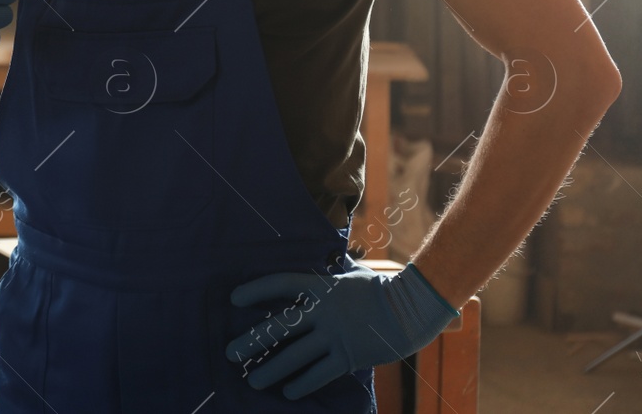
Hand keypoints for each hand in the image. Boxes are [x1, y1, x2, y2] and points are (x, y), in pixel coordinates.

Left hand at [224, 262, 458, 399]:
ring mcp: (335, 335)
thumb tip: (326, 249)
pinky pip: (320, 374)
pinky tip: (288, 391)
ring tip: (253, 380)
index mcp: (320, 286)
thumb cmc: (379, 286)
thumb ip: (332, 266)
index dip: (256, 290)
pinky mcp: (348, 356)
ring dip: (271, 369)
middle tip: (230, 353)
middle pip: (279, 326)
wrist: (411, 309)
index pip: (280, 283)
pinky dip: (302, 384)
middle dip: (252, 341)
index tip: (234, 298)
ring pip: (295, 355)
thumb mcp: (350, 271)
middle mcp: (322, 311)